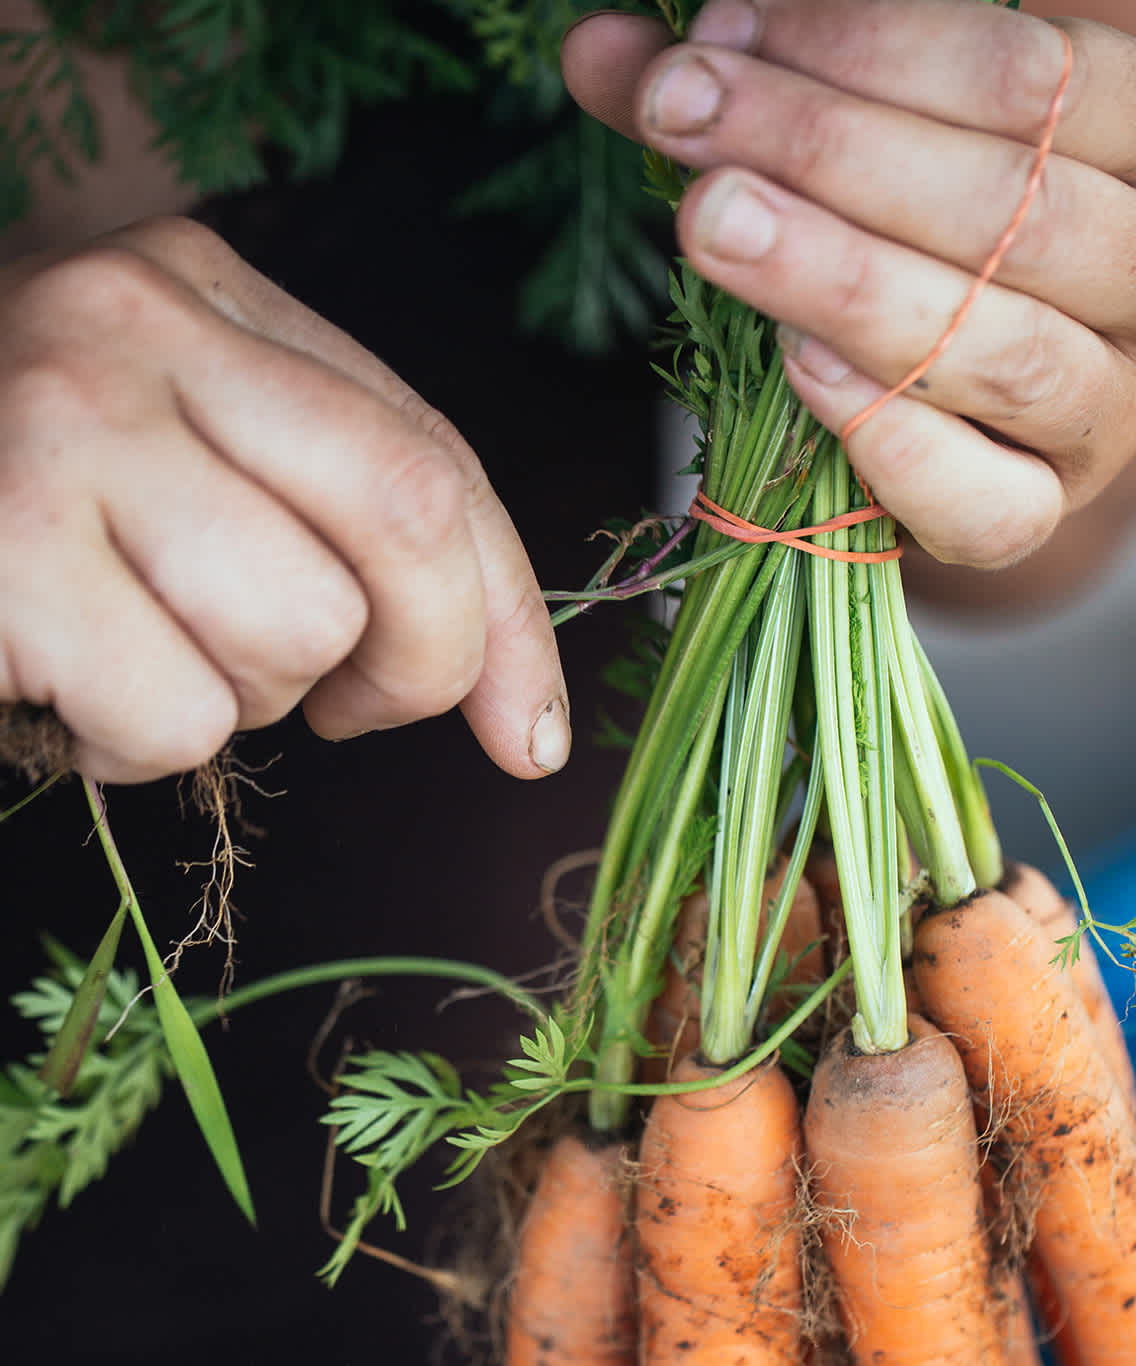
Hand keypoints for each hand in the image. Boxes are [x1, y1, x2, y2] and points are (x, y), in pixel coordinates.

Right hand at [0, 217, 567, 783]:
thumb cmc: (24, 508)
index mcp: (206, 289)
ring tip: (143, 657)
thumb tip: (517, 718)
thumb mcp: (188, 470)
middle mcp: (136, 320)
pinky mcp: (2, 545)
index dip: (507, 618)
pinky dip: (137, 749)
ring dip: (244, 702)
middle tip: (344, 711)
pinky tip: (66, 691)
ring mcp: (61, 422)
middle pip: (406, 524)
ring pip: (296, 633)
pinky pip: (180, 714)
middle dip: (418, 667)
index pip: (433, 457)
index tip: (526, 736)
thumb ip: (342, 531)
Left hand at [562, 0, 1135, 569]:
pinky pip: (986, 504)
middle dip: (829, 152)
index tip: (722, 35)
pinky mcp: (1046, 515)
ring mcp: (1114, 412)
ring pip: (1003, 350)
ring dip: (843, 282)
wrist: (1016, 385)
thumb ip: (761, 82)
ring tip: (716, 228)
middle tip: (689, 123)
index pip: (1033, 73)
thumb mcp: (879, 126)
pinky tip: (797, 368)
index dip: (870, 45)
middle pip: (1011, 206)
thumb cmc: (943, 217)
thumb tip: (599, 51)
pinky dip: (890, 439)